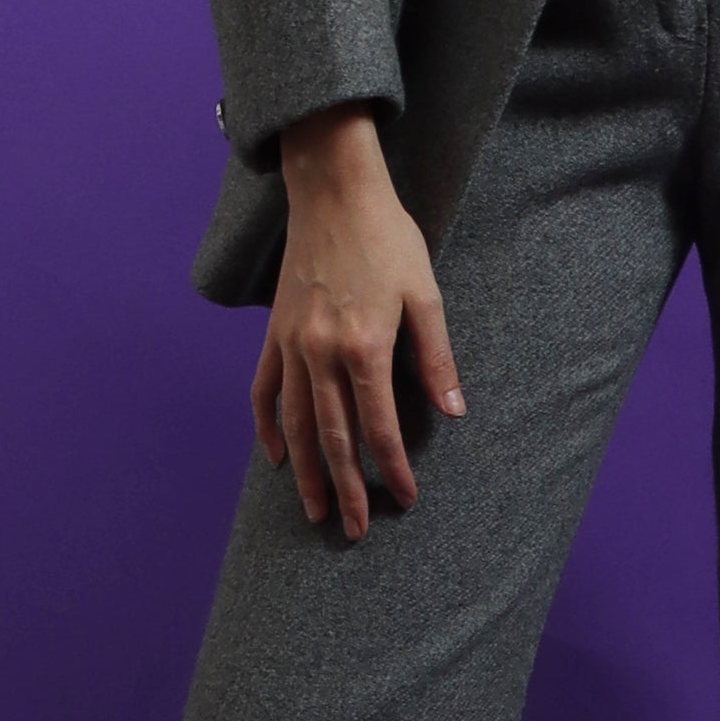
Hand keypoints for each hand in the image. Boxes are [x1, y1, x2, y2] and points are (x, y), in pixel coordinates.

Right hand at [253, 106, 463, 538]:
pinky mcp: (275, 333)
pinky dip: (268, 427)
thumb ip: (437, 358)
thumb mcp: (426, 295)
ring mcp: (292, 345)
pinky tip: (276, 457)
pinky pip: (265, 391)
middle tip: (354, 529)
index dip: (394, 468)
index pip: (379, 428)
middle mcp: (322, 354)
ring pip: (297, 425)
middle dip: (346, 489)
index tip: (406, 497)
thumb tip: (454, 412)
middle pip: (334, 438)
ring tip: (314, 509)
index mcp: (365, 347)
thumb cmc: (388, 238)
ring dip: (305, 472)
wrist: (333, 191)